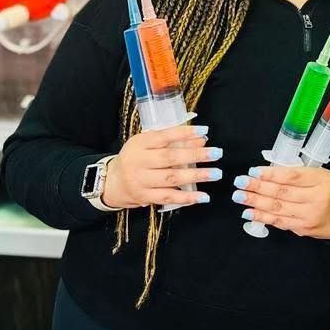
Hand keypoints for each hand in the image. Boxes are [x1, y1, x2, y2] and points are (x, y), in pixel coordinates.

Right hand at [101, 124, 220, 209]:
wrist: (112, 182)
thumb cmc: (136, 158)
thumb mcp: (148, 144)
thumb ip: (172, 140)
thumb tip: (202, 139)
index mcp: (140, 143)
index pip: (164, 136)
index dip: (185, 133)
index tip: (205, 131)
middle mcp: (138, 162)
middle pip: (170, 158)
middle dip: (196, 155)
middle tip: (217, 153)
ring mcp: (140, 181)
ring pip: (171, 178)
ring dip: (196, 176)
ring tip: (216, 173)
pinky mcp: (144, 197)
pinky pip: (168, 198)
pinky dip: (187, 198)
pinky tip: (203, 196)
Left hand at [233, 165, 329, 239]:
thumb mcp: (321, 176)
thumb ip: (299, 174)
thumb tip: (268, 173)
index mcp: (321, 179)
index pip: (292, 176)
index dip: (271, 174)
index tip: (253, 171)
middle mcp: (316, 198)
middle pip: (282, 192)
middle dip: (258, 187)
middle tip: (240, 182)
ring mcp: (309, 215)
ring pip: (278, 208)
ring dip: (255, 202)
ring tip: (240, 197)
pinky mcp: (303, 229)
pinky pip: (280, 222)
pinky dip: (263, 217)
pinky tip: (249, 213)